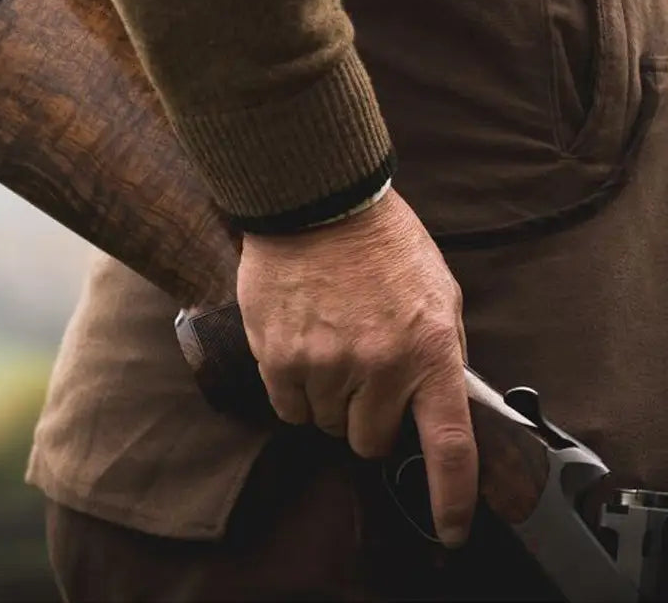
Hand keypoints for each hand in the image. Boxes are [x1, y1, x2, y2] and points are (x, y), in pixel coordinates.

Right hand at [237, 188, 475, 547]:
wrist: (318, 201)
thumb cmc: (383, 244)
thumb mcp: (439, 292)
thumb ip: (443, 353)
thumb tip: (446, 406)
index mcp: (430, 351)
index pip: (449, 447)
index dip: (452, 500)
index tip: (451, 529)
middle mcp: (378, 366)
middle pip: (369, 441)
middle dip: (369, 418)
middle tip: (363, 376)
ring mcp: (324, 363)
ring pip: (325, 423)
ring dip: (329, 399)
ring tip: (329, 346)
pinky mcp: (278, 355)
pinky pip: (287, 406)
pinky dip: (294, 390)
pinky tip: (299, 348)